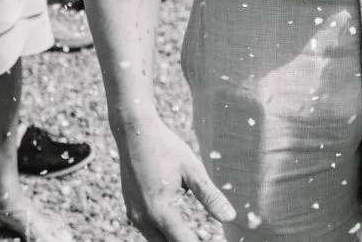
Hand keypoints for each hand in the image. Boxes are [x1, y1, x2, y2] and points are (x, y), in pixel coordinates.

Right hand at [112, 115, 234, 241]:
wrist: (134, 131)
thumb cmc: (165, 147)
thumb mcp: (192, 169)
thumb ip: (210, 196)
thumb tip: (230, 217)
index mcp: (159, 209)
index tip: (213, 241)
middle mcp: (142, 217)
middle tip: (204, 236)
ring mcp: (133, 214)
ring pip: (155, 241)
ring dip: (173, 239)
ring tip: (193, 233)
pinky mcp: (130, 209)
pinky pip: (147, 231)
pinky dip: (162, 233)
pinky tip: (176, 226)